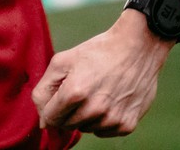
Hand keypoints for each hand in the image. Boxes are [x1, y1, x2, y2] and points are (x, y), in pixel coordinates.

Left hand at [31, 15, 170, 136]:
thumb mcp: (62, 61)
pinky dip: (102, 121)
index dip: (50, 108)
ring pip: (85, 129)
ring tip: (95, 93)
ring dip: (84, 116)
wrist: (136, 48)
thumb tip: (43, 123)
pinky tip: (108, 101)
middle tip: (79, 90)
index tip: (58, 97)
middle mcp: (94, 109)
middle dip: (66, 111)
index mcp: (75, 92)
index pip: (50, 118)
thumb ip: (44, 90)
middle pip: (67, 125)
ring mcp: (112, 119)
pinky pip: (103, 132)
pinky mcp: (127, 125)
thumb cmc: (97, 52)